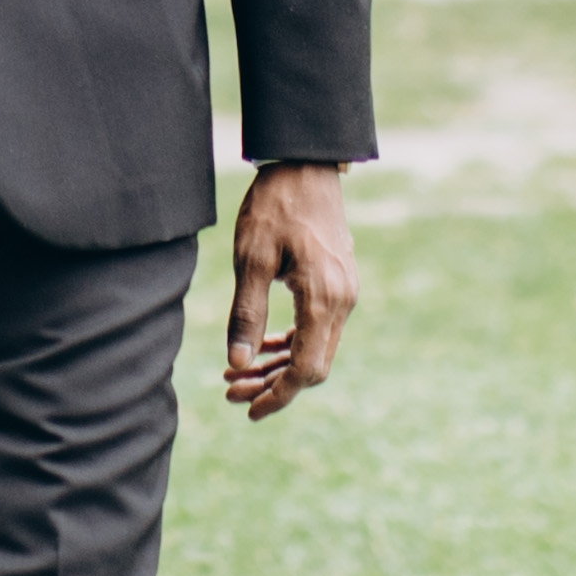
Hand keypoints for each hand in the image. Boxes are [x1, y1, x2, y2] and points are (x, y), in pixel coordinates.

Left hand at [224, 161, 355, 421]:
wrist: (306, 165)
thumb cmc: (275, 206)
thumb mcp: (251, 258)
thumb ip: (246, 314)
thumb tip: (238, 363)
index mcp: (322, 299)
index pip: (306, 369)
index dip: (278, 396)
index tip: (248, 410)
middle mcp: (342, 301)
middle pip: (313, 366)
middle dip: (274, 386)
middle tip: (230, 392)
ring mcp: (344, 292)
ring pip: (316, 349)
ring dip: (279, 367)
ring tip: (237, 375)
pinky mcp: (338, 284)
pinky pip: (318, 328)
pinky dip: (291, 343)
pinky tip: (262, 347)